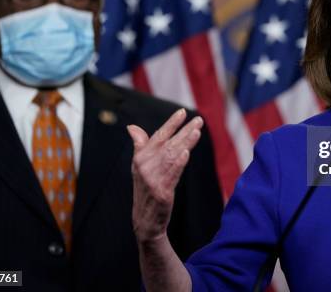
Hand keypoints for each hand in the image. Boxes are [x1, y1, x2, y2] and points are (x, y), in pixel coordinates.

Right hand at [128, 109, 203, 243]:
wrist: (144, 219)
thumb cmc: (145, 189)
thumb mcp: (139, 166)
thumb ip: (140, 145)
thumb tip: (132, 127)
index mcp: (141, 157)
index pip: (158, 136)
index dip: (170, 123)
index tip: (182, 111)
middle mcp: (145, 165)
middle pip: (168, 143)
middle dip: (184, 130)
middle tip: (198, 119)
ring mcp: (152, 178)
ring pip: (172, 156)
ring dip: (185, 143)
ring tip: (197, 131)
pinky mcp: (161, 191)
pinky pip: (171, 174)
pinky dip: (178, 163)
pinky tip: (186, 153)